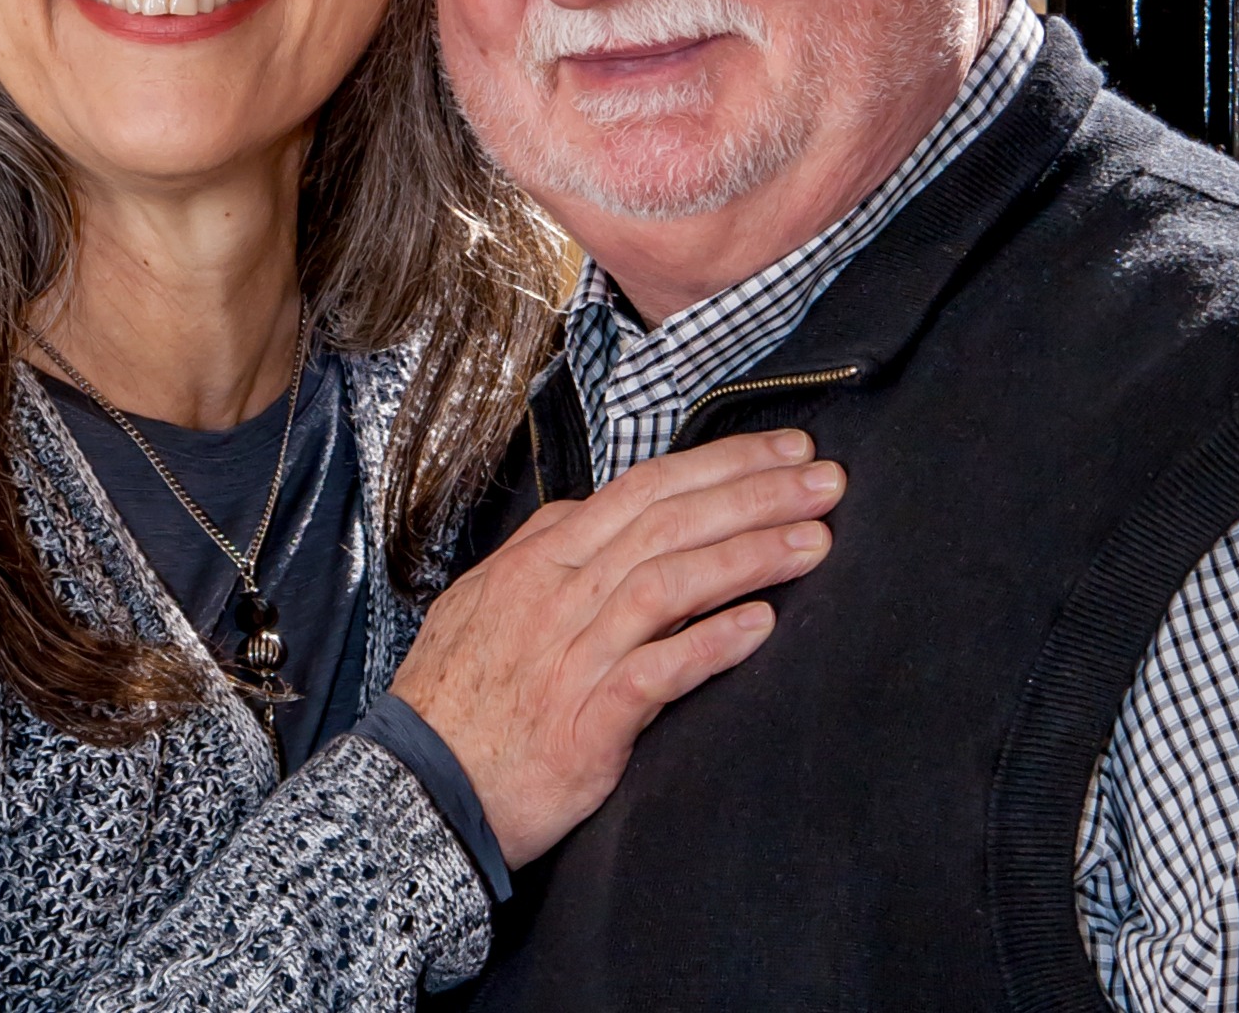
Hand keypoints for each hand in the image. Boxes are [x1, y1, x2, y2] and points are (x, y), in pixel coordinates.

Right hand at [389, 429, 843, 866]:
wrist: (414, 788)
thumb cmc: (453, 698)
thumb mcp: (484, 600)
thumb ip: (542, 552)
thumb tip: (589, 511)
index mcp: (541, 558)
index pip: (642, 487)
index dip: (718, 463)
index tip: (780, 451)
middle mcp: (558, 592)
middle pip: (667, 521)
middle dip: (753, 491)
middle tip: (824, 478)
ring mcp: (571, 653)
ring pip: (668, 581)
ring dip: (748, 554)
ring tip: (815, 540)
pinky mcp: (583, 721)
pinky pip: (654, 673)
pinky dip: (709, 644)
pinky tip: (761, 626)